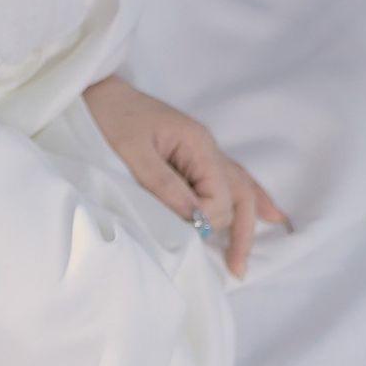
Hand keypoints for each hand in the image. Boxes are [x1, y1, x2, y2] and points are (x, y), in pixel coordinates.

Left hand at [83, 75, 292, 279]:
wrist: (98, 95)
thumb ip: (165, 186)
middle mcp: (208, 148)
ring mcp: (203, 152)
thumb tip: (197, 220)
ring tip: (246, 258)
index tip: (184, 232)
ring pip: (240, 188)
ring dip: (247, 222)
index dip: (207, 218)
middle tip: (237, 269)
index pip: (219, 194)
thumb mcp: (133, 155)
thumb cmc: (111, 120)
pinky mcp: (193, 158)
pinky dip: (247, 200)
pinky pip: (229, 181)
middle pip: (240, 194)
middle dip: (241, 232)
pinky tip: (268, 215)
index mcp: (197, 144)